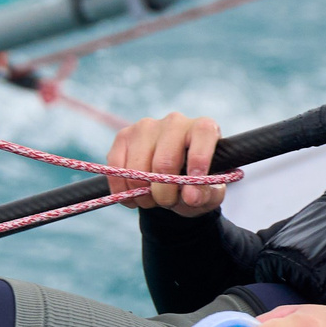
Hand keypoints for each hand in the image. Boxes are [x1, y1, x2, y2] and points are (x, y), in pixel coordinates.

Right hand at [104, 111, 223, 215]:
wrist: (171, 177)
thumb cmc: (194, 182)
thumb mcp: (208, 194)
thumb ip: (205, 195)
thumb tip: (190, 197)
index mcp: (203, 129)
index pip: (202, 133)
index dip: (199, 160)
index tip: (192, 191)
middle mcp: (175, 122)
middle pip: (164, 161)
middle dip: (164, 193)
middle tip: (167, 203)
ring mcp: (146, 127)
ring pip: (138, 168)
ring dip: (142, 194)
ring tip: (152, 199)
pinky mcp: (124, 136)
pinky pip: (117, 168)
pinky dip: (122, 190)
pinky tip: (134, 196)